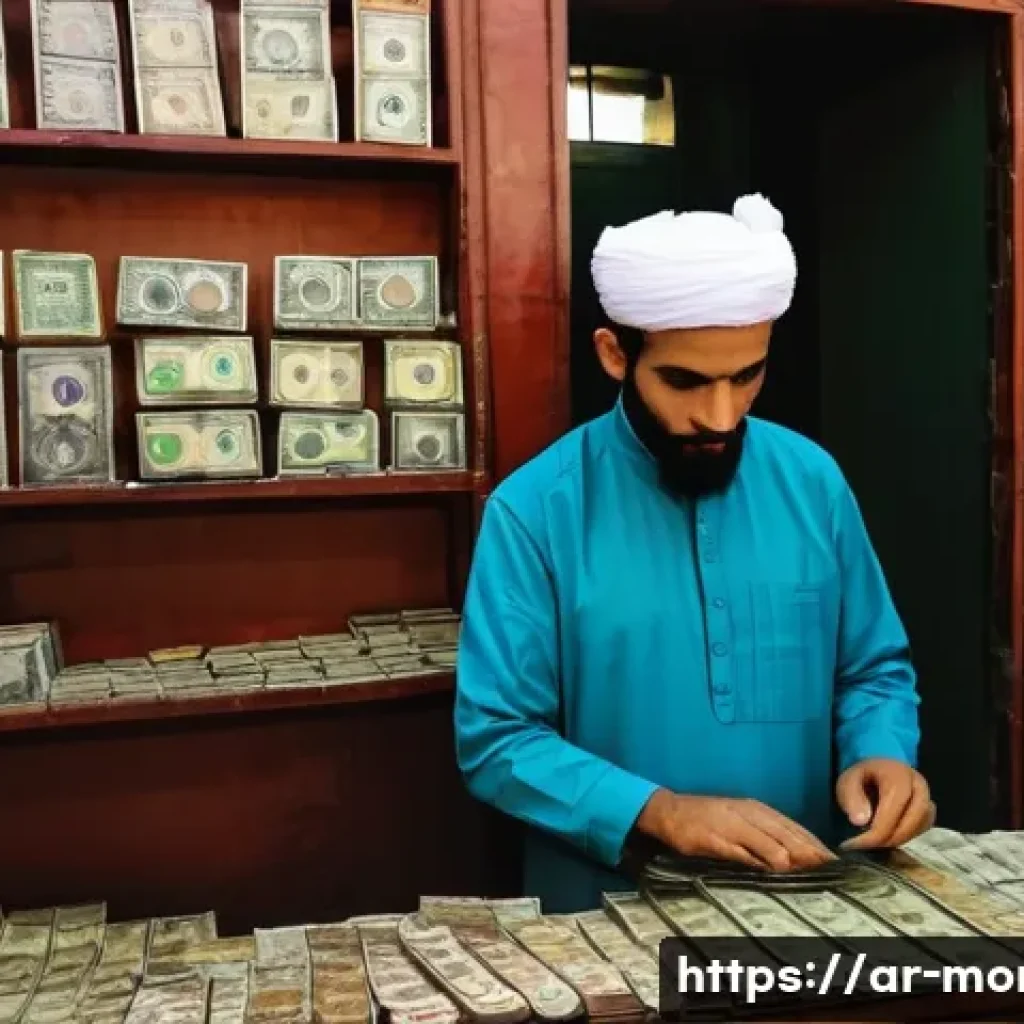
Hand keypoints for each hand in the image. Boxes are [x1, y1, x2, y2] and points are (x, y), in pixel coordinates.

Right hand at [636, 789, 835, 871]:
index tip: (834, 860)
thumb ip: (764, 837)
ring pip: (764, 839)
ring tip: (806, 870)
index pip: (792, 827)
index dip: (813, 843)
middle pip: (783, 833)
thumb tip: (795, 857)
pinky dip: (755, 858)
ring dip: (786, 855)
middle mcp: (746, 814)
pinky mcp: (712, 838)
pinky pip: (737, 849)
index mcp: (755, 809)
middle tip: (829, 868)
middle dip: (807, 851)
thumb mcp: (740, 822)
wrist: (669, 811)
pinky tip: (768, 868)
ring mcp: (729, 824)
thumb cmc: (708, 819)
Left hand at [836, 758, 935, 850]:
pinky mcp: (929, 812)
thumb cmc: (862, 777)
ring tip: (874, 842)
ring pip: (921, 826)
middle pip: (914, 818)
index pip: (895, 806)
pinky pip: (923, 829)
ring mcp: (927, 798)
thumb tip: (861, 821)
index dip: (878, 829)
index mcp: (898, 774)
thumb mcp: (848, 782)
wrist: (876, 771)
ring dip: (898, 839)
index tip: (859, 843)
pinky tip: (887, 838)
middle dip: (891, 837)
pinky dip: (906, 837)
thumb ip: (851, 798)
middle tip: (867, 846)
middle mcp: (919, 785)